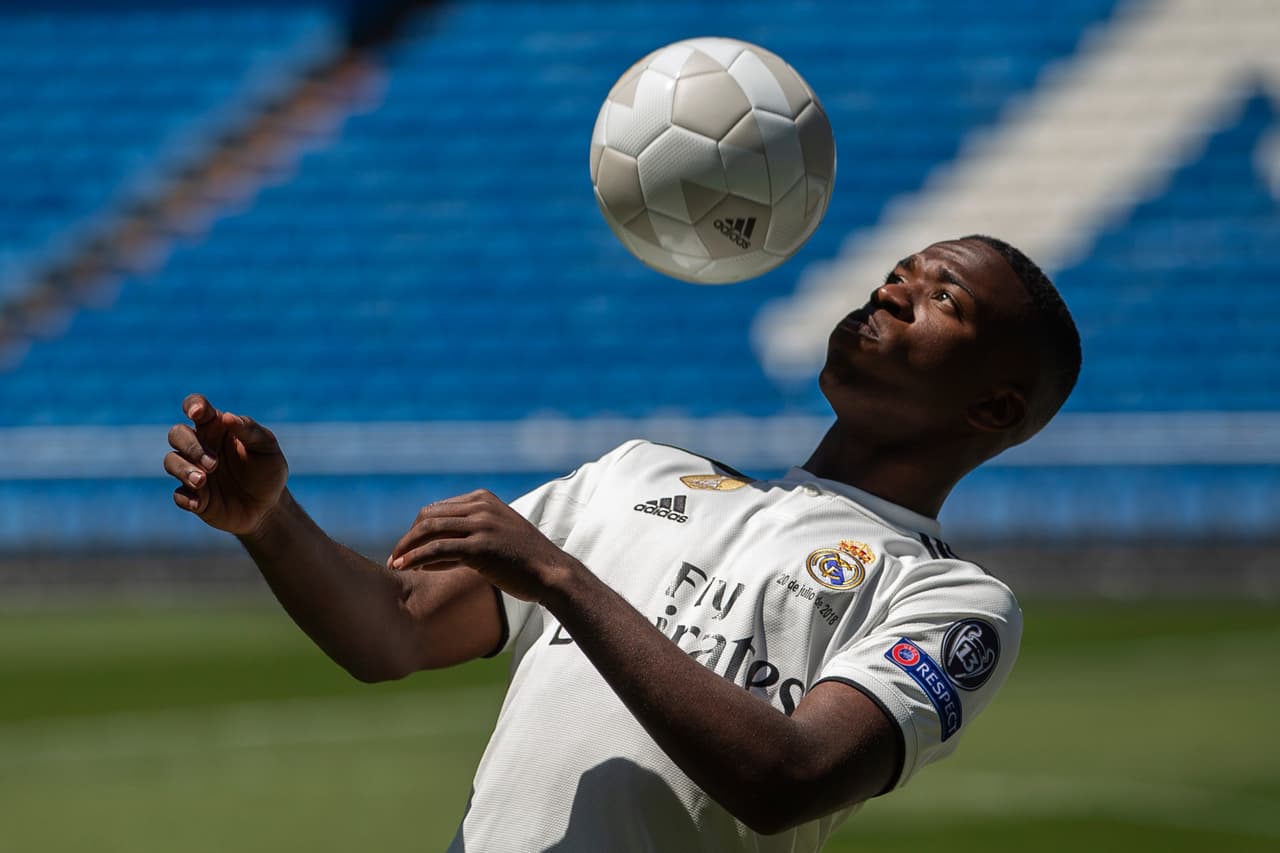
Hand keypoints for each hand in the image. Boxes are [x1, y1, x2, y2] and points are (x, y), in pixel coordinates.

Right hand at [165, 393, 288, 535]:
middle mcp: (201, 446)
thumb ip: (250, 431)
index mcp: (217, 427)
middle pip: (177, 434)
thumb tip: (227, 417)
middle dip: (191, 446)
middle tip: (214, 464)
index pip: (197, 407)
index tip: (198, 413)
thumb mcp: (267, 447)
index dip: (193, 405)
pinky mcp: (193, 496)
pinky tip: (198, 503)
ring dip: (184, 470)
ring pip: (171, 462)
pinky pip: (178, 494)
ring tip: (202, 481)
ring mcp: (194, 470)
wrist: (269, 506)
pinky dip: (186, 497)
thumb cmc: (268, 469)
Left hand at [387, 490, 577, 601]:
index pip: (437, 509)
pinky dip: (417, 557)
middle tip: (396, 557)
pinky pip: (438, 548)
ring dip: (406, 548)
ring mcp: (481, 524)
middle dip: (407, 538)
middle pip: (428, 516)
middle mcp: (481, 506)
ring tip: (394, 564)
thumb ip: (467, 536)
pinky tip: (405, 567)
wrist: (551, 572)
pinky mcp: (481, 546)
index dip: (417, 530)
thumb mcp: (496, 536)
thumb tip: (429, 554)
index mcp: (483, 498)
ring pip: (429, 530)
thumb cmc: (523, 560)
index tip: (407, 549)